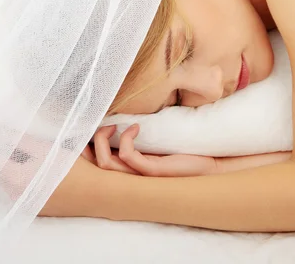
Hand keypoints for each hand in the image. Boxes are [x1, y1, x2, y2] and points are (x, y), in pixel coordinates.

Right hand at [85, 125, 219, 176]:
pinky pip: (128, 156)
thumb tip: (130, 117)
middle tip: (98, 124)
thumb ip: (142, 140)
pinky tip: (136, 127)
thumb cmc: (184, 155)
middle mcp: (130, 176)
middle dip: (86, 145)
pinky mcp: (151, 171)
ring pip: (106, 163)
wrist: (209, 166)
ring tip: (114, 124)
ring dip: (103, 140)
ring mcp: (139, 176)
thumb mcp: (157, 145)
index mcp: (129, 171)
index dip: (85, 149)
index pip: (98, 163)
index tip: (88, 127)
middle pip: (95, 165)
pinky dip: (127, 139)